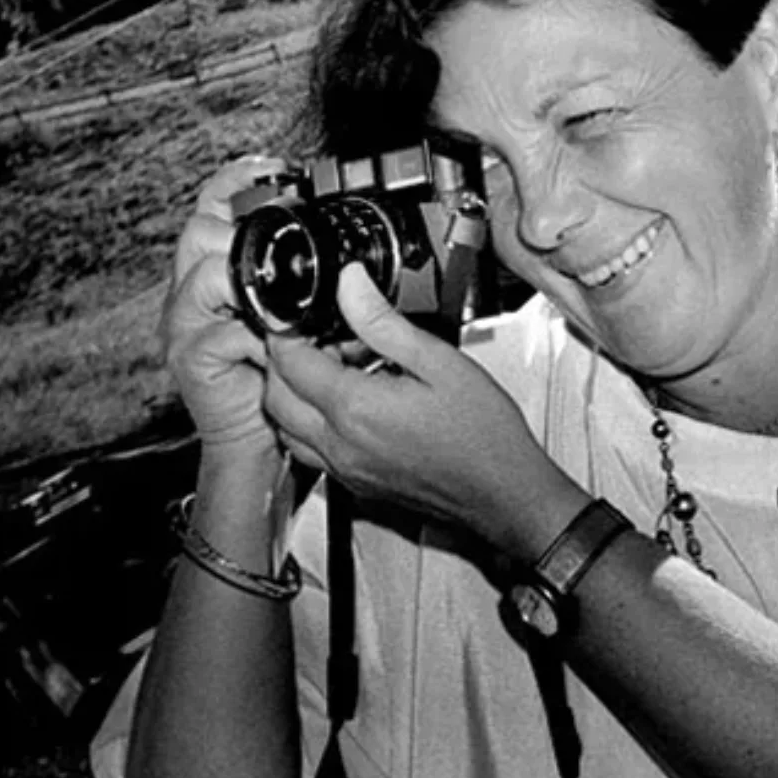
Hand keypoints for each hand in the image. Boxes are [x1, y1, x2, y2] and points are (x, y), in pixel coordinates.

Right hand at [161, 156, 284, 462]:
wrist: (255, 432)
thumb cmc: (277, 370)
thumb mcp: (293, 314)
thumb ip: (300, 281)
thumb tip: (344, 255)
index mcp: (214, 268)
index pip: (212, 206)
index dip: (239, 181)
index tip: (279, 168)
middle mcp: (191, 290)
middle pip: (200, 231)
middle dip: (243, 233)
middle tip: (285, 247)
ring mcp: (185, 322)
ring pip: (207, 275)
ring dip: (255, 287)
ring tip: (285, 308)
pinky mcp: (190, 356)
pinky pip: (225, 332)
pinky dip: (260, 338)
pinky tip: (279, 347)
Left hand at [263, 264, 563, 550]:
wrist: (503, 492)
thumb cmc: (483, 434)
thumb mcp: (438, 361)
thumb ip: (383, 322)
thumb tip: (350, 285)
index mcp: (356, 408)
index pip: (290, 362)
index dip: (285, 330)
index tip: (297, 313)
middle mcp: (340, 444)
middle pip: (275, 397)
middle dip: (283, 360)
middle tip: (316, 335)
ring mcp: (345, 469)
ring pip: (285, 428)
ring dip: (293, 394)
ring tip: (334, 368)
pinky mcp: (355, 485)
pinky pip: (310, 451)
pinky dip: (311, 423)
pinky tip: (349, 405)